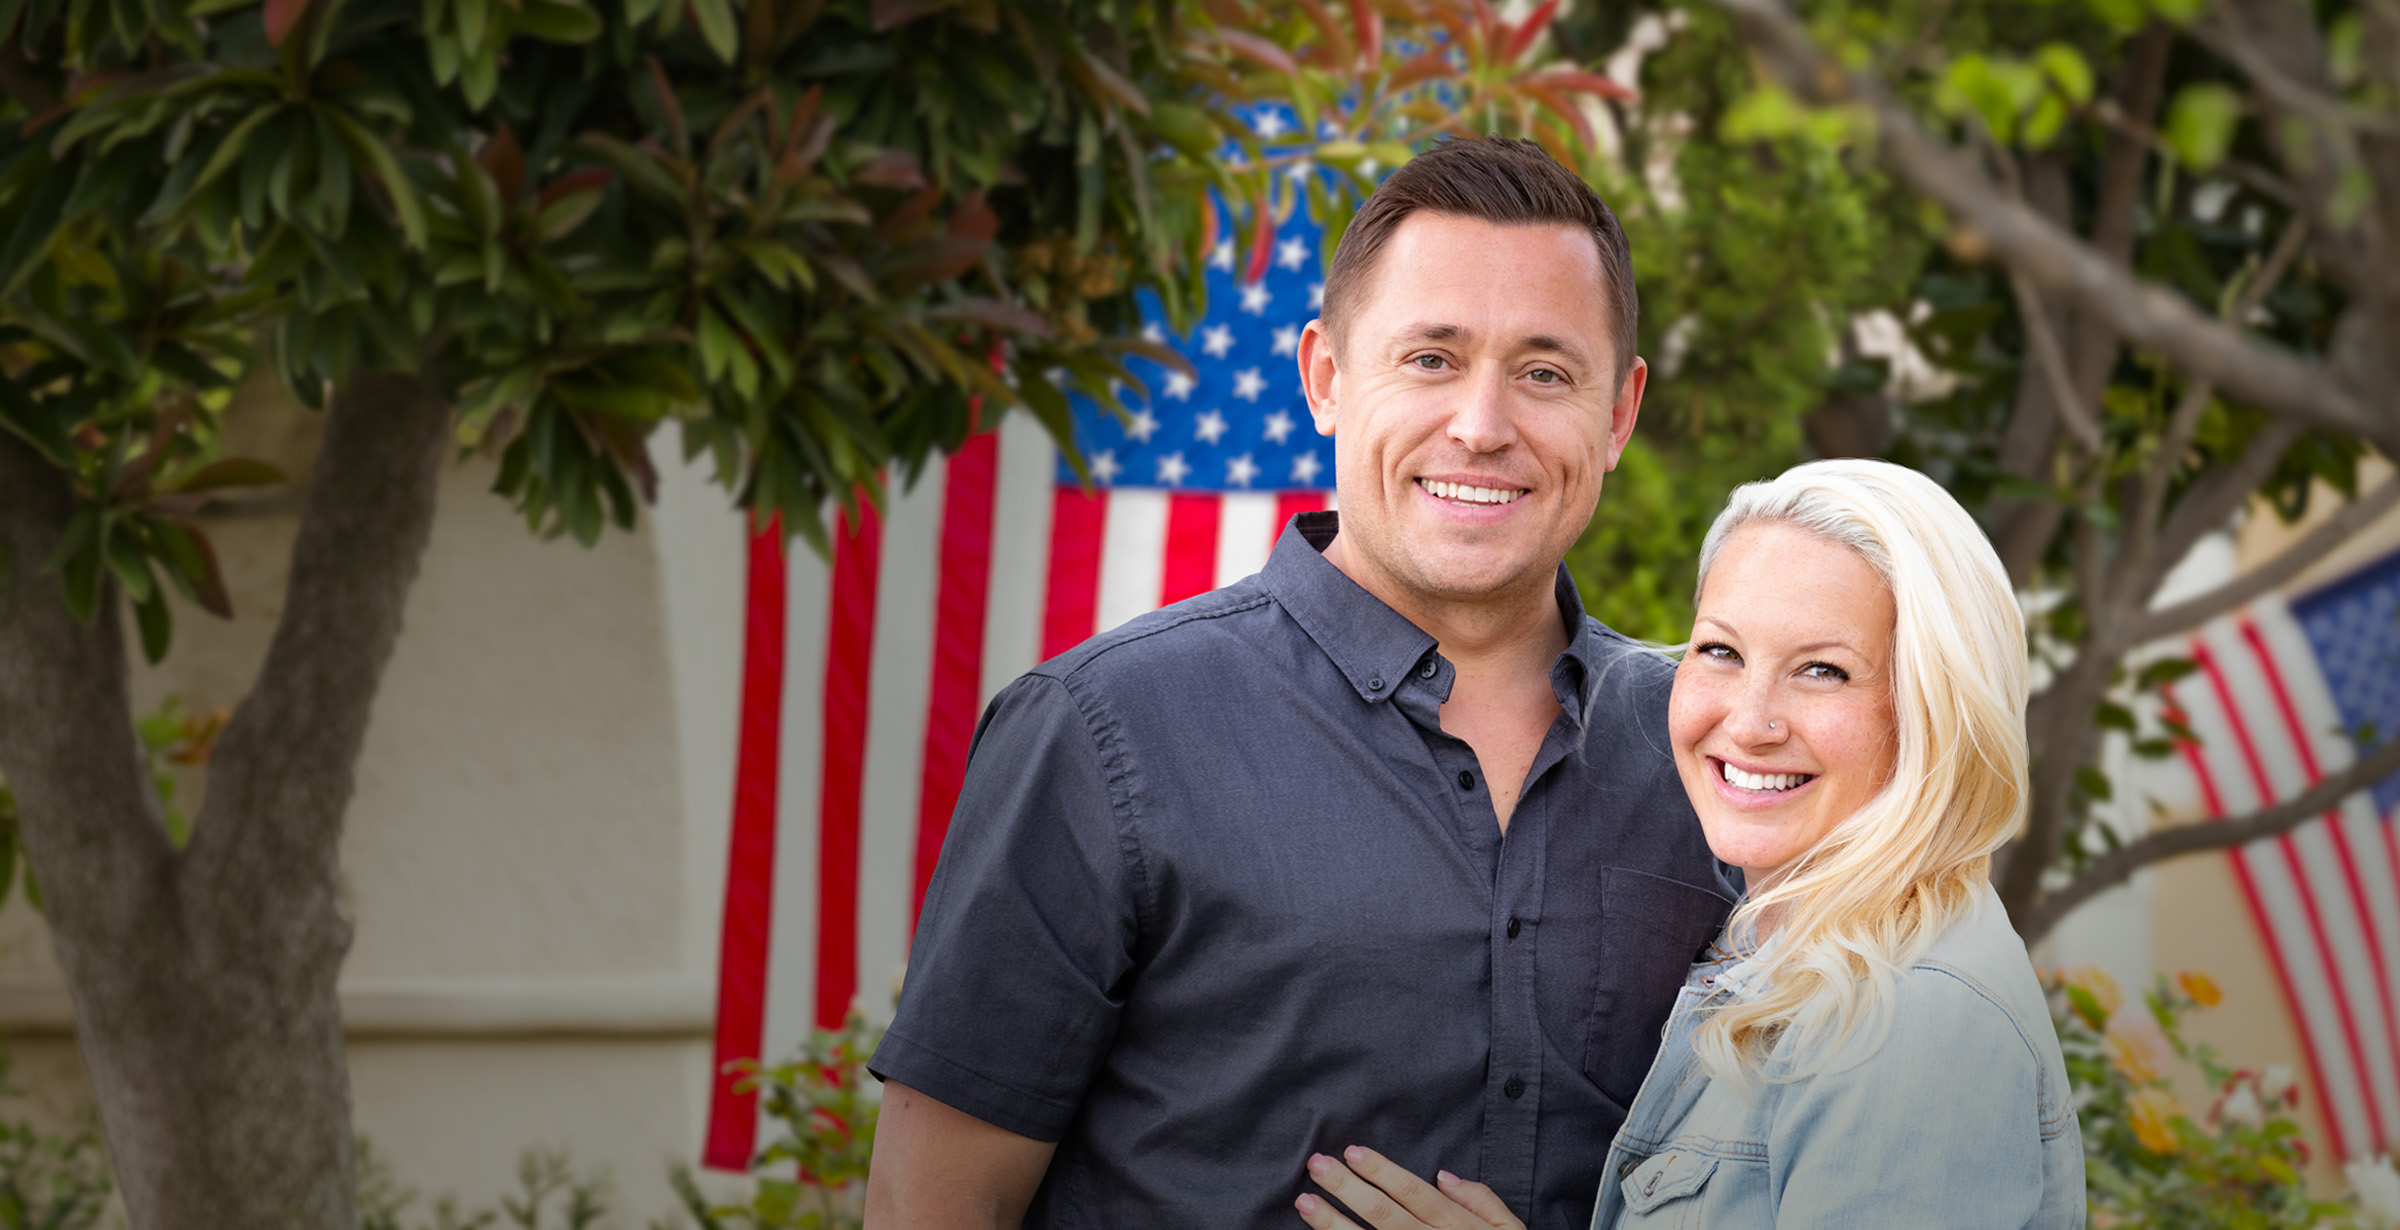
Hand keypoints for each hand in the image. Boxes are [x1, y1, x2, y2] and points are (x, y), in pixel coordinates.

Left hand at [1294, 1146, 1525, 1229]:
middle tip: (1317, 1165)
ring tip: (1305, 1202)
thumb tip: (1443, 1176)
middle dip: (1348, 1190)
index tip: (1352, 1152)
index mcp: (1457, 1228)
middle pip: (1385, 1217)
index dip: (1383, 1172)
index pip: (1414, 1195)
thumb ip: (1481, 1201)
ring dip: (1333, 1225)